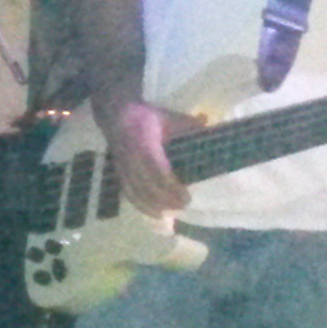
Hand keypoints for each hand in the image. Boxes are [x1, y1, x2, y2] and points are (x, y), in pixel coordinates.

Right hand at [102, 97, 193, 215]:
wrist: (116, 114)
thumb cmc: (145, 116)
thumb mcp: (168, 117)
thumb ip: (188, 125)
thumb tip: (210, 130)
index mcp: (144, 143)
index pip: (157, 171)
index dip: (172, 187)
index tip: (187, 196)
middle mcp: (131, 158)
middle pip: (147, 186)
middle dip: (166, 200)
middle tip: (183, 205)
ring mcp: (123, 167)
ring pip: (136, 193)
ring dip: (154, 206)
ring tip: (171, 212)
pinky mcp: (119, 173)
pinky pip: (129, 193)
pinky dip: (141, 205)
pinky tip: (154, 212)